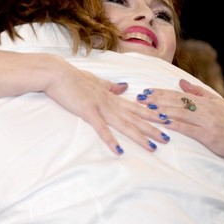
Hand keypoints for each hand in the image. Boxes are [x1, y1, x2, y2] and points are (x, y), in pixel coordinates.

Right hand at [43, 64, 169, 153]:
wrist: (56, 73)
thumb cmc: (72, 77)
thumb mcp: (95, 81)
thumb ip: (111, 86)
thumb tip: (124, 87)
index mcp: (112, 96)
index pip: (136, 107)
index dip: (152, 114)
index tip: (166, 120)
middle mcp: (110, 102)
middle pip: (135, 118)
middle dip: (152, 129)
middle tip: (168, 138)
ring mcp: (100, 107)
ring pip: (125, 124)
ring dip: (139, 136)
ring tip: (153, 147)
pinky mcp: (88, 112)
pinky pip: (101, 129)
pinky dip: (110, 140)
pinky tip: (118, 151)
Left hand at [136, 79, 223, 163]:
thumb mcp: (216, 104)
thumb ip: (198, 92)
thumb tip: (181, 82)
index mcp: (205, 101)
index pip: (179, 94)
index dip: (161, 92)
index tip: (146, 91)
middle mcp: (205, 109)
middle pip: (177, 101)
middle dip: (157, 99)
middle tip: (140, 98)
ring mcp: (207, 122)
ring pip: (181, 113)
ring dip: (163, 110)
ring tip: (147, 109)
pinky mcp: (208, 135)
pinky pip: (189, 129)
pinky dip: (175, 125)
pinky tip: (163, 123)